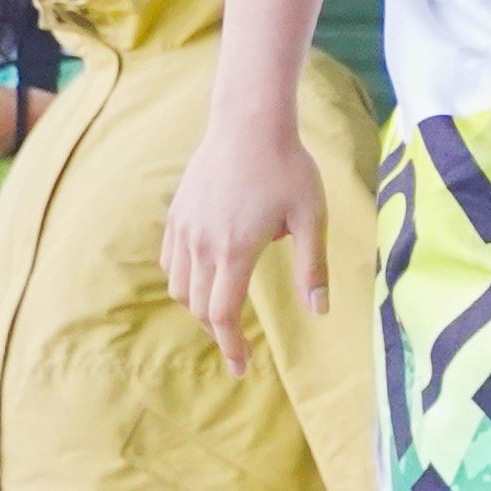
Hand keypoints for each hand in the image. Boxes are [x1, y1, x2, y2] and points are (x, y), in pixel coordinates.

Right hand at [159, 114, 330, 372]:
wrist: (249, 123)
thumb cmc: (288, 169)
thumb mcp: (313, 218)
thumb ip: (314, 267)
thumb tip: (321, 310)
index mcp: (235, 251)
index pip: (223, 314)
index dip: (230, 346)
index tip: (241, 367)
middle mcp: (201, 244)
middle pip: (198, 306)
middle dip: (217, 331)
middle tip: (238, 345)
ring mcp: (183, 228)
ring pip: (179, 285)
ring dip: (199, 306)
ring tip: (223, 313)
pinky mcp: (176, 213)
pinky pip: (170, 260)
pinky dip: (183, 279)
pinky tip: (205, 278)